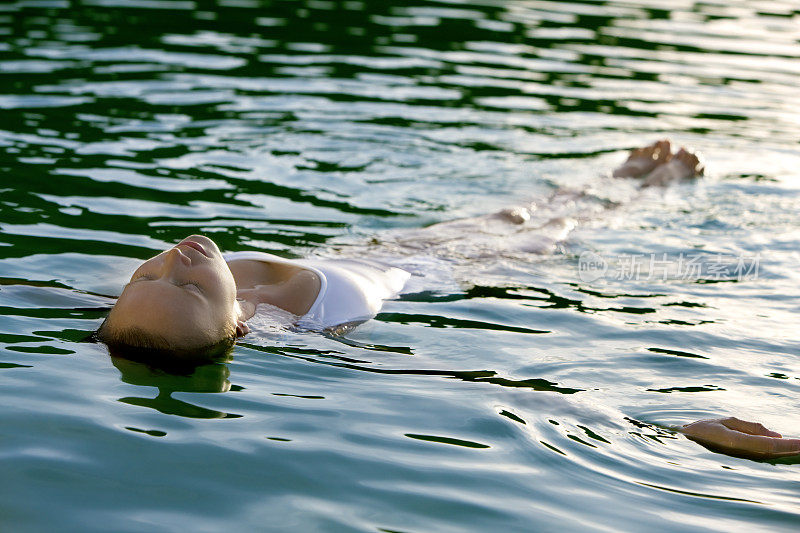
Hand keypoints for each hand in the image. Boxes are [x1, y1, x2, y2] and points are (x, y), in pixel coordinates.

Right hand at [682, 417, 799, 458]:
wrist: (684, 442)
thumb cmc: (702, 429)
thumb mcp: (726, 421)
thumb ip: (751, 427)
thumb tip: (776, 436)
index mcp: (737, 442)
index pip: (769, 445)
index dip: (788, 445)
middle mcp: (742, 453)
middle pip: (774, 454)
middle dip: (792, 451)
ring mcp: (742, 457)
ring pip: (771, 456)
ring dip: (787, 453)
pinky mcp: (741, 458)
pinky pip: (763, 456)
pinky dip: (777, 453)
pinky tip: (786, 451)